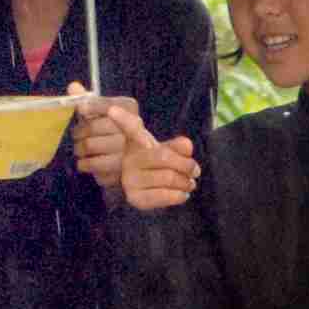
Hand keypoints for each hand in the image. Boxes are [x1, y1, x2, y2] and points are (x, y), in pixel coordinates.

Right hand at [72, 94, 197, 211]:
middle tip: (196, 170)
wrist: (148, 191)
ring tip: (189, 182)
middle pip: (164, 157)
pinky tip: (183, 194)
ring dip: (186, 182)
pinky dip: (180, 195)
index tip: (112, 110)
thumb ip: (179, 146)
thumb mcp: (168, 151)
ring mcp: (129, 179)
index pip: (129, 128)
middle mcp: (128, 159)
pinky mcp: (134, 198)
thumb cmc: (159, 166)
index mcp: (135, 142)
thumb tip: (187, 145)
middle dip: (187, 165)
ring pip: (168, 177)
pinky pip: (164, 195)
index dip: (121, 118)